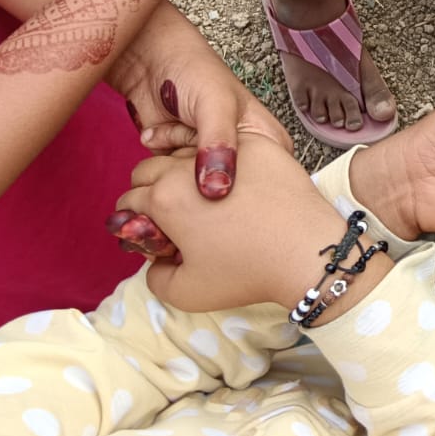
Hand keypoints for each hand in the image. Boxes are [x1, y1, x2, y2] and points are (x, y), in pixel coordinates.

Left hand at [111, 11, 292, 200]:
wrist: (150, 59)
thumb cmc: (194, 70)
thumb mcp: (215, 104)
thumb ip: (219, 144)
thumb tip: (217, 189)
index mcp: (266, 145)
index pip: (267, 188)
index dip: (243, 193)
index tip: (217, 175)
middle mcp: (242, 159)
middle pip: (227, 196)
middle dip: (200, 177)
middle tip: (188, 140)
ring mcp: (208, 164)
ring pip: (194, 195)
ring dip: (174, 170)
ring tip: (172, 131)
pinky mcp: (179, 169)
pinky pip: (169, 190)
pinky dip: (157, 169)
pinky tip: (157, 137)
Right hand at [114, 133, 342, 311]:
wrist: (305, 252)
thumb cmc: (244, 273)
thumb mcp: (184, 292)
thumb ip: (154, 276)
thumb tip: (154, 258)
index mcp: (164, 199)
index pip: (129, 201)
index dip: (132, 219)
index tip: (148, 231)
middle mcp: (187, 167)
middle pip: (149, 169)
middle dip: (148, 190)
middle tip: (169, 213)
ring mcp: (225, 150)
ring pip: (186, 152)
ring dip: (182, 171)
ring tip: (200, 197)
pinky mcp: (259, 143)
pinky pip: (228, 147)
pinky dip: (223, 162)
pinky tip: (234, 184)